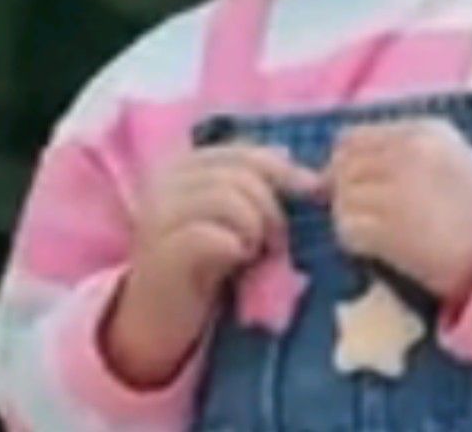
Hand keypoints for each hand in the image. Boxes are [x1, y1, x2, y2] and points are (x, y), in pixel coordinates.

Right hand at [104, 144, 322, 385]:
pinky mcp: (160, 253)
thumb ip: (257, 190)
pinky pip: (208, 235)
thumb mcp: (232, 220)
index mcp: (185, 168)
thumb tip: (304, 169)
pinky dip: (234, 246)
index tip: (313, 191)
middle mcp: (165, 183)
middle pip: (239, 174)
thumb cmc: (202, 266)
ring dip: (254, 228)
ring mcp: (158, 217)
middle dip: (271, 207)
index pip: (242, 152)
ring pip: (226, 198)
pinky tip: (237, 260)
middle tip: (276, 242)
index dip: (282, 169)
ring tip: (255, 253)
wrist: (158, 319)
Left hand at [328, 118, 471, 305]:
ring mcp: (397, 191)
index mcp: (423, 131)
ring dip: (349, 215)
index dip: (346, 161)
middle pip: (343, 165)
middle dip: (343, 188)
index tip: (354, 181)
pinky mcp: (389, 230)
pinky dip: (353, 240)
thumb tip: (335, 165)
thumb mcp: (448, 157)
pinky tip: (376, 246)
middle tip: (362, 210)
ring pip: (342, 197)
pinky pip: (347, 228)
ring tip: (374, 229)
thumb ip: (397, 150)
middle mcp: (408, 154)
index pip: (353, 136)